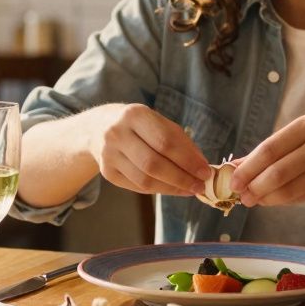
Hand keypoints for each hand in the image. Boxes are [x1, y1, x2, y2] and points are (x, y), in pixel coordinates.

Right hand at [87, 104, 211, 195]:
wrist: (98, 128)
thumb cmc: (139, 125)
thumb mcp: (157, 122)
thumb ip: (179, 141)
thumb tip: (201, 166)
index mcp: (135, 115)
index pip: (166, 141)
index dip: (188, 159)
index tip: (205, 171)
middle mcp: (118, 134)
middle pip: (154, 164)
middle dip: (182, 178)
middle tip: (200, 185)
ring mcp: (109, 155)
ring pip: (145, 180)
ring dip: (172, 188)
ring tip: (190, 189)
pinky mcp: (107, 172)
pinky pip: (138, 187)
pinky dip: (159, 190)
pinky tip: (173, 189)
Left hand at [230, 115, 304, 205]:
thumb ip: (274, 147)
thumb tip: (238, 164)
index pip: (270, 149)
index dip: (249, 168)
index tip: (232, 180)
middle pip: (279, 172)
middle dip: (255, 188)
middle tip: (242, 197)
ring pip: (291, 190)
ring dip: (268, 199)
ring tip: (255, 201)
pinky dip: (285, 201)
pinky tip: (274, 200)